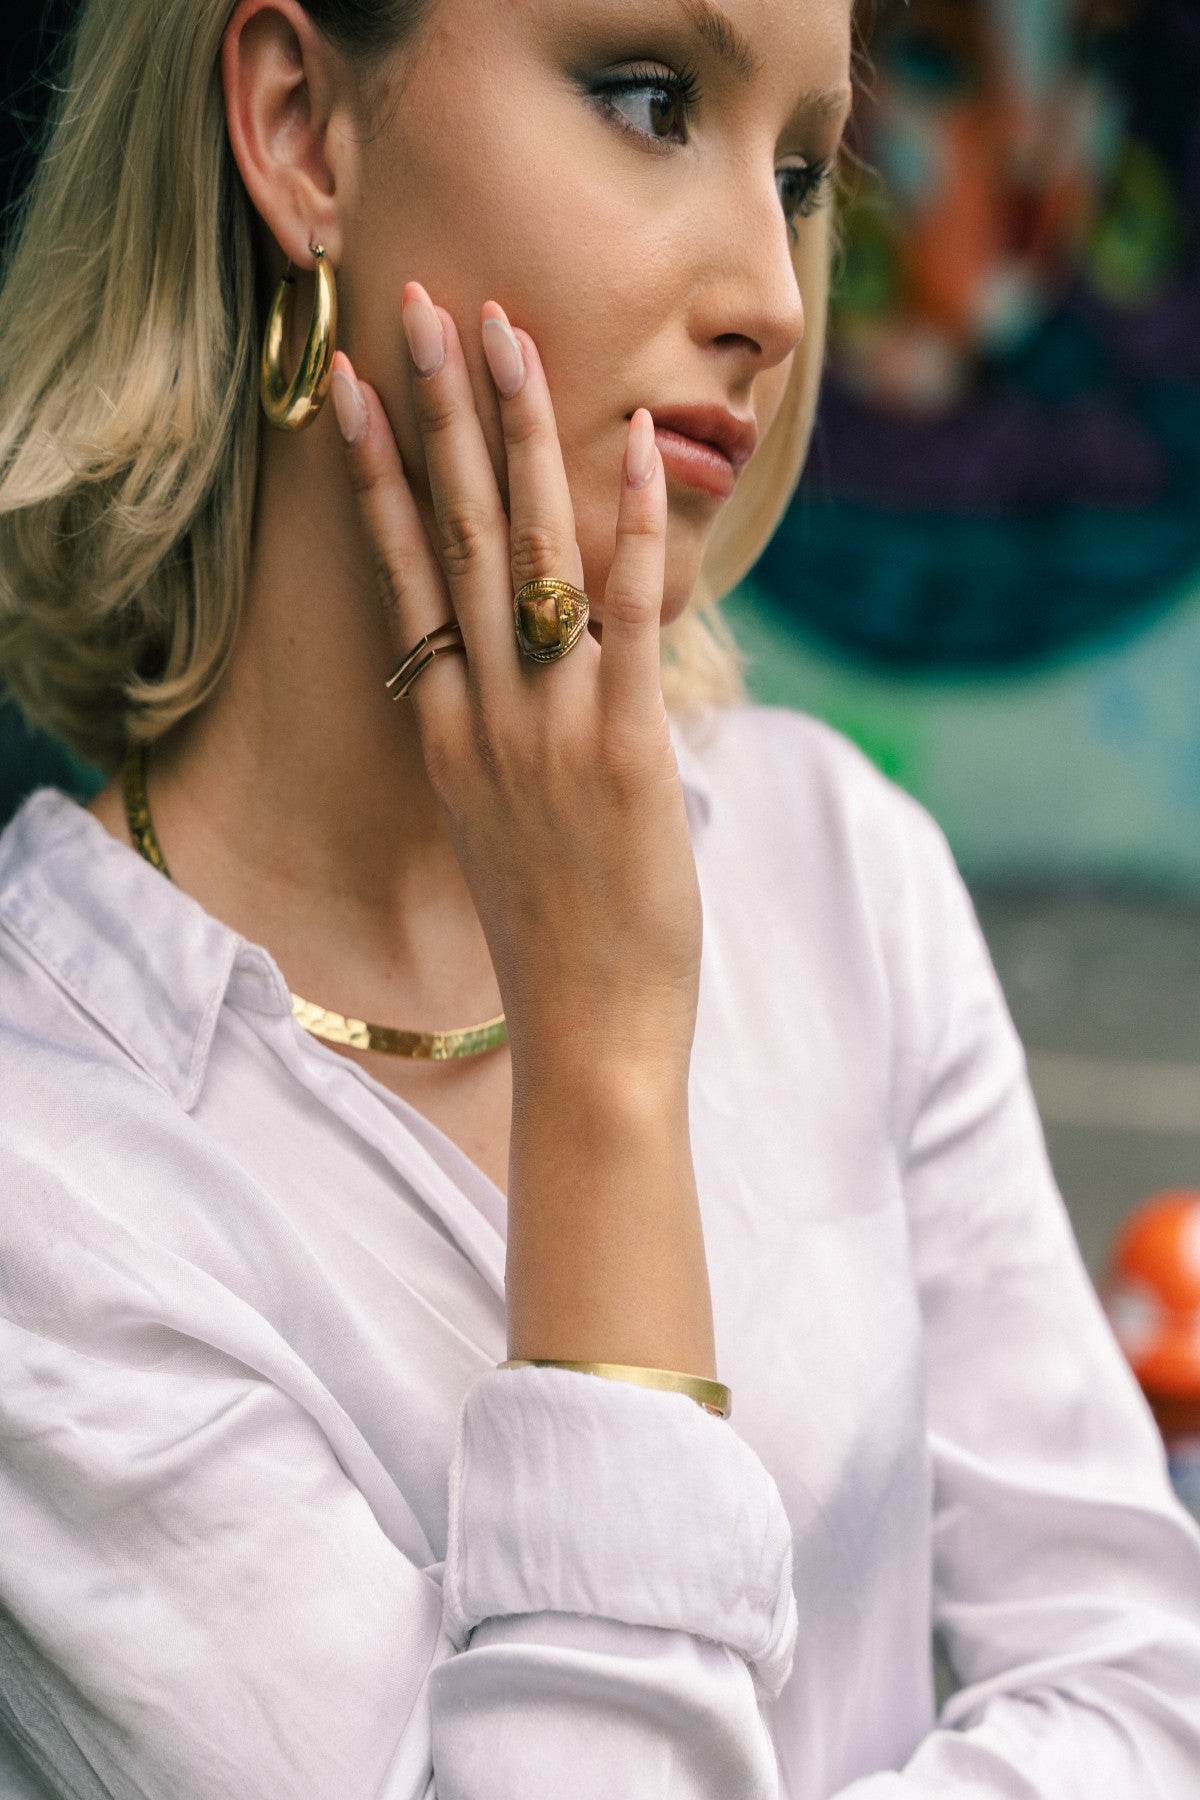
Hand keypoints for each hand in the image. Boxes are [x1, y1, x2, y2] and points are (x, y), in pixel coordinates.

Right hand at [331, 283, 701, 1083]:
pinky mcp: (627, 751)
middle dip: (441, 413)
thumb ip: (502, 740)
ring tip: (507, 334)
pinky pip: (628, 619)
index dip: (385, 473)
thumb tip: (532, 675)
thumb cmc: (556, 938)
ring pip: (525, 554)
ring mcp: (551, 730)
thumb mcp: (505, 826)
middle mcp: (484, 716)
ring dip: (520, 433)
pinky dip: (634, 529)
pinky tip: (641, 447)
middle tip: (425, 309)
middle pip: (451, 538)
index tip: (365, 388)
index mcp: (448, 732)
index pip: (404, 576)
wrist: (591, 1035)